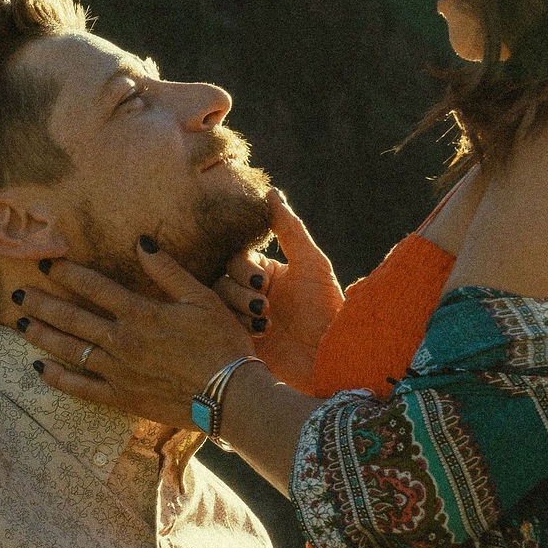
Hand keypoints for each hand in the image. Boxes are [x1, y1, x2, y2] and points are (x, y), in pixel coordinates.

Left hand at [15, 239, 254, 427]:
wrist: (231, 396)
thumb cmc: (222, 344)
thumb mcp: (202, 298)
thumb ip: (168, 271)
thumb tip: (141, 242)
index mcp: (140, 313)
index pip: (94, 287)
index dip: (68, 273)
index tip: (47, 263)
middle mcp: (122, 341)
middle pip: (72, 318)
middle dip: (42, 304)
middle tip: (17, 294)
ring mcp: (118, 372)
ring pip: (69, 350)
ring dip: (42, 336)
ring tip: (19, 325)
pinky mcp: (122, 398)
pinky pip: (81, 388)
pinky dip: (57, 378)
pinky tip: (39, 369)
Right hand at [213, 189, 342, 391]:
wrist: (330, 356)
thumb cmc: (326, 308)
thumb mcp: (311, 263)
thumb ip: (289, 227)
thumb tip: (271, 191)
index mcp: (266, 272)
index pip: (237, 257)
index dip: (245, 267)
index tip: (264, 281)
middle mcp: (251, 292)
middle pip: (222, 277)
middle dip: (240, 290)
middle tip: (265, 304)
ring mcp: (242, 318)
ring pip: (217, 301)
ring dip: (240, 308)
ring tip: (267, 323)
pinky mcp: (238, 341)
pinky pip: (221, 325)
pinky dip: (239, 327)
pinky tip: (262, 336)